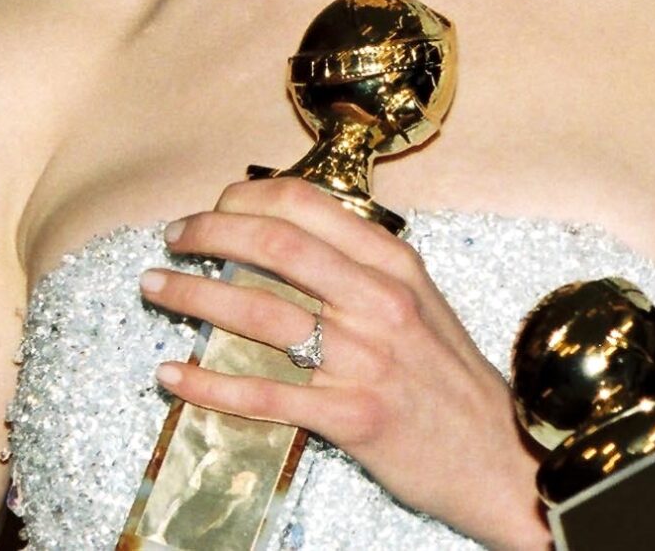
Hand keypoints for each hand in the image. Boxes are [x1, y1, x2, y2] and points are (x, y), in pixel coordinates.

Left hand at [143, 179, 550, 550]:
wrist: (499, 456)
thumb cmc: (450, 380)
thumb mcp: (421, 304)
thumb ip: (364, 271)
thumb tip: (291, 244)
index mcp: (396, 265)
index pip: (308, 206)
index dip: (246, 199)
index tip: (212, 207)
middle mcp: (380, 301)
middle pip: (276, 246)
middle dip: (209, 233)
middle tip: (173, 237)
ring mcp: (366, 359)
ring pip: (260, 312)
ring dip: (193, 296)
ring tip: (154, 287)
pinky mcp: (352, 417)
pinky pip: (264, 393)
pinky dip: (208, 383)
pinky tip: (172, 376)